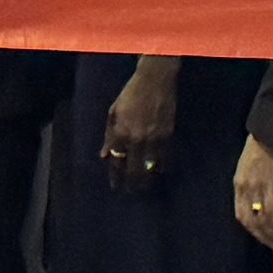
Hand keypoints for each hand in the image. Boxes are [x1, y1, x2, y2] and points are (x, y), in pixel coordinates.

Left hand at [105, 54, 180, 184]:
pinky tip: (159, 172)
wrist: (155, 80)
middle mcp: (136, 139)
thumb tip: (105, 156)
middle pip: (133, 169)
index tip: (116, 186)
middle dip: (131, 184)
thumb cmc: (130, 94)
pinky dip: (161, 166)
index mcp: (121, 133)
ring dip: (146, 179)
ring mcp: (154, 138)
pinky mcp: (168, 134)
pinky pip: (165, 157)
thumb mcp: (113, 112)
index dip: (116, 177)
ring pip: (150, 167)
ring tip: (144, 187)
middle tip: (131, 191)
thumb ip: (109, 136)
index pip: (117, 162)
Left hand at [229, 134, 272, 252]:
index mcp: (238, 186)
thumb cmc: (261, 147)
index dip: (252, 230)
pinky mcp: (269, 186)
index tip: (262, 238)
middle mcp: (244, 190)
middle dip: (262, 237)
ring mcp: (256, 189)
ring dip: (272, 235)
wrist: (269, 132)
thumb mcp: (248, 167)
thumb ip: (251, 184)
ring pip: (262, 220)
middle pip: (250, 222)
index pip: (241, 216)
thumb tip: (260, 200)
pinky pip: (272, 212)